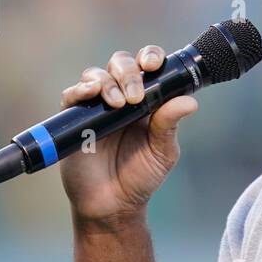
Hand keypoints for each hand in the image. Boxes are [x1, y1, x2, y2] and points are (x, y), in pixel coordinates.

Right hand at [57, 45, 197, 225]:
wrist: (113, 205)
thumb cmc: (140, 177)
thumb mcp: (162, 152)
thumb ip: (170, 125)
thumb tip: (190, 102)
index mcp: (146, 99)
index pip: (148, 66)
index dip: (150, 57)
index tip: (153, 64)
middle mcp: (120, 96)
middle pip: (120, 63)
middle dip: (128, 72)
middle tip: (135, 95)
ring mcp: (95, 106)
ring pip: (96, 74)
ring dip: (108, 82)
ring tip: (117, 103)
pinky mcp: (72, 118)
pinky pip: (72, 94)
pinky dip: (80, 89)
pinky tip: (91, 93)